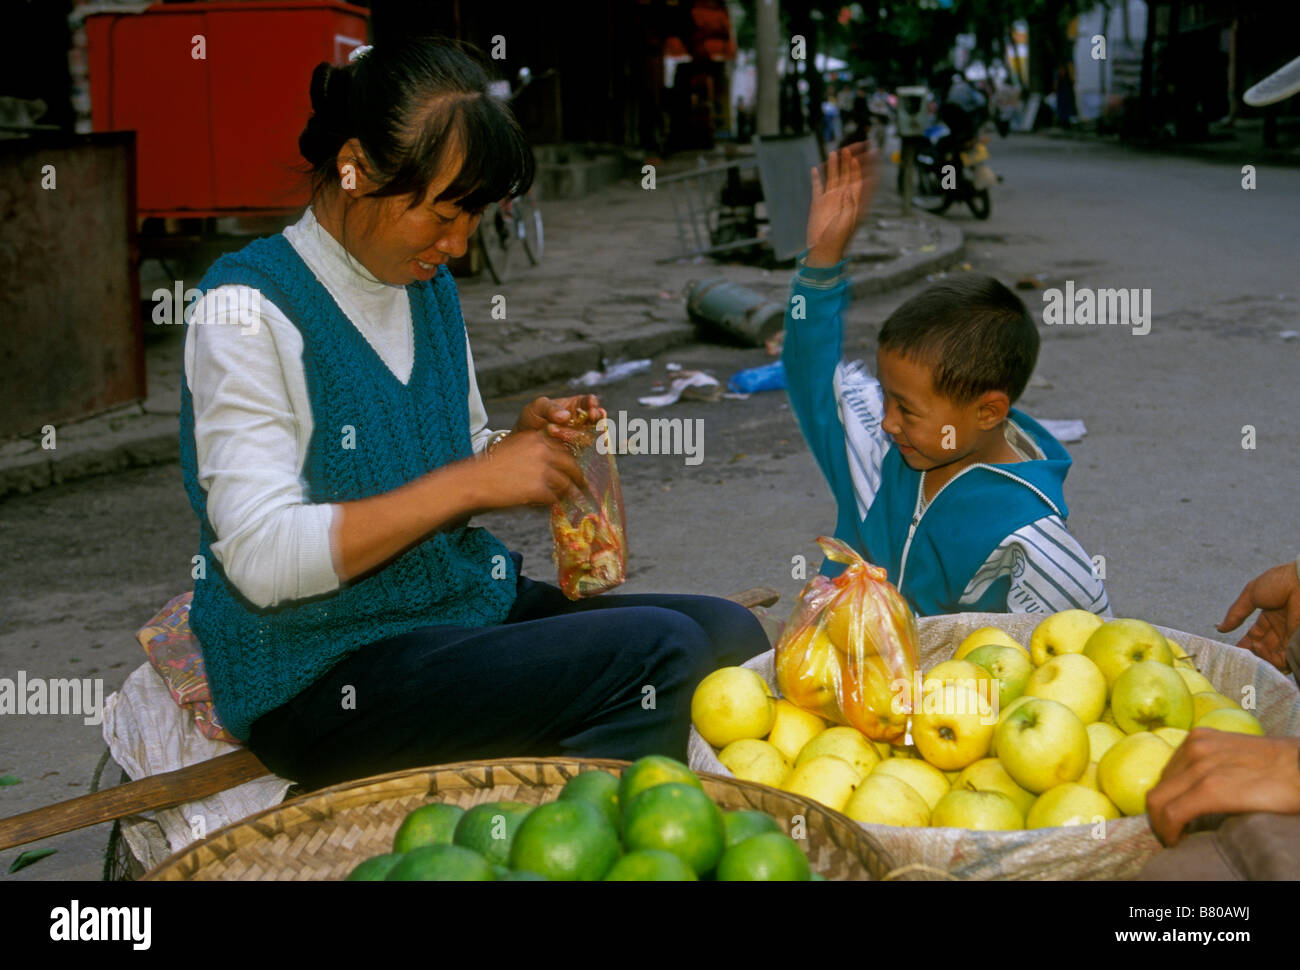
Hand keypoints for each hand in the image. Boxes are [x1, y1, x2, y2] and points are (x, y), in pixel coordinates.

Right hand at [472, 429, 584, 509]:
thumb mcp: (515, 448)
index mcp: (537, 438)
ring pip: (565, 484)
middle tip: (581, 488)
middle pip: (571, 466)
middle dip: (576, 478)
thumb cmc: (491, 468)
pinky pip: (553, 499)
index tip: (575, 471)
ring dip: (562, 494)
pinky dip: (549, 504)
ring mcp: (542, 469)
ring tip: (556, 500)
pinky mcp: (539, 488)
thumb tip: (558, 467)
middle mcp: (543, 450)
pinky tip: (540, 505)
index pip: (564, 449)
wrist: (474, 481)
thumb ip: (537, 453)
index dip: (570, 463)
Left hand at [514, 395, 606, 448]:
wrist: (523, 442)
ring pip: (594, 436)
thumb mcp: (537, 408)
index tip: (590, 406)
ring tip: (574, 435)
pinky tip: (579, 450)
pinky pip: (588, 452)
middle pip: (597, 419)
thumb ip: (550, 408)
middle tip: (592, 417)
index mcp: (576, 406)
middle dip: (597, 418)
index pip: (589, 402)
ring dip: (586, 435)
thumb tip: (566, 416)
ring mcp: (582, 438)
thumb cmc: (531, 420)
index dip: (593, 403)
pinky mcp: (579, 453)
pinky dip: (587, 451)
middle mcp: (583, 422)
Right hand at [805, 143, 878, 266]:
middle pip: (846, 176)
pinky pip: (817, 187)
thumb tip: (848, 189)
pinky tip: (816, 169)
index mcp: (852, 201)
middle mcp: (842, 198)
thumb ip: (849, 204)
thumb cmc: (838, 239)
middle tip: (848, 149)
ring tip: (834, 152)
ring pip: (832, 178)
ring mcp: (829, 200)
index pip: (857, 180)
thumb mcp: (847, 221)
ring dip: (834, 166)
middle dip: (847, 162)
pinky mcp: (817, 204)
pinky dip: (816, 178)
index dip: (858, 168)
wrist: (823, 249)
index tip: (859, 157)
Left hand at [1146, 729, 1299, 845]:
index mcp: (1199, 739)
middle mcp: (1194, 748)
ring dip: (1162, 824)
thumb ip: (1214, 762)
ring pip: (1158, 801)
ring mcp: (1199, 767)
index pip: (1167, 772)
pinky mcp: (1210, 789)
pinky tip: (1178, 840)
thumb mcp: (1235, 754)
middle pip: (1160, 786)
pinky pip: (1172, 813)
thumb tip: (1198, 784)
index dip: (1167, 796)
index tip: (1173, 813)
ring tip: (1176, 836)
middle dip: (1160, 811)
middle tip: (1173, 829)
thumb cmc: (1279, 767)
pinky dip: (1168, 830)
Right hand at [1217, 561, 1299, 671]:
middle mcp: (1279, 627)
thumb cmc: (1278, 583)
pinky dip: (1274, 661)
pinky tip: (1264, 656)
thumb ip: (1236, 613)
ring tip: (1254, 654)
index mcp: (1269, 616)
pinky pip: (1285, 657)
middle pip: (1263, 647)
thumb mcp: (1251, 594)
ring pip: (1273, 654)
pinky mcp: (1296, 641)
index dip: (1245, 643)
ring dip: (1262, 658)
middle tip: (1244, 655)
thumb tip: (1220, 627)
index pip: (1255, 635)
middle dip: (1252, 652)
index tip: (1235, 650)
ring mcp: (1289, 635)